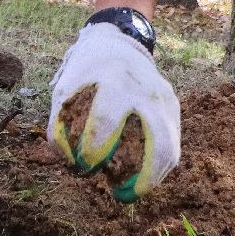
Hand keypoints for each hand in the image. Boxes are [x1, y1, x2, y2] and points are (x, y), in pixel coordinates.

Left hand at [48, 22, 180, 201]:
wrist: (119, 41)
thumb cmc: (86, 71)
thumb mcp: (66, 88)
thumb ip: (61, 124)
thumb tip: (69, 162)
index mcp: (114, 81)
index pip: (106, 123)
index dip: (93, 151)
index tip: (84, 165)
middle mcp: (145, 90)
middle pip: (156, 143)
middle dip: (139, 178)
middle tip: (118, 194)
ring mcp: (164, 98)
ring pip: (170, 149)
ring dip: (153, 178)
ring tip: (133, 192)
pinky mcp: (173, 106)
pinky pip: (173, 144)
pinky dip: (159, 166)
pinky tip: (142, 176)